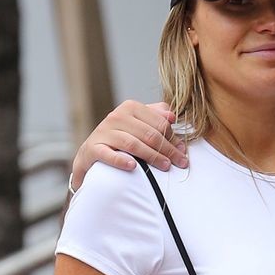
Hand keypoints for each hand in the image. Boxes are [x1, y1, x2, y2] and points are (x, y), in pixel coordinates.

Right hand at [70, 101, 188, 187]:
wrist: (92, 153)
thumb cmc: (121, 138)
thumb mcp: (139, 123)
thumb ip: (156, 116)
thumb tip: (172, 116)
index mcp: (130, 107)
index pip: (159, 123)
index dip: (173, 138)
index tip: (183, 152)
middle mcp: (116, 117)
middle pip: (149, 134)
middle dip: (167, 149)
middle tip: (180, 163)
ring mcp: (103, 132)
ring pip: (133, 144)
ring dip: (152, 156)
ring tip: (165, 166)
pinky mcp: (93, 149)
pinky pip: (108, 154)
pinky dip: (120, 160)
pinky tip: (132, 167)